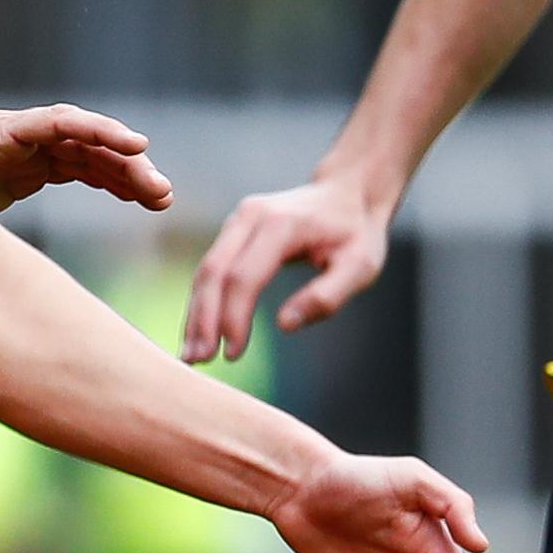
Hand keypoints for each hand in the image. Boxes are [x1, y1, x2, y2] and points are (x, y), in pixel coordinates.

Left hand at [0, 106, 169, 241]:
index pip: (58, 124)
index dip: (98, 131)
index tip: (137, 145)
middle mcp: (16, 136)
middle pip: (82, 140)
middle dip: (124, 161)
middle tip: (161, 191)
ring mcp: (24, 153)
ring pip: (86, 156)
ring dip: (124, 174)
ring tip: (161, 198)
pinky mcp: (25, 173)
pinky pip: (77, 171)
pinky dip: (107, 182)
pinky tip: (135, 198)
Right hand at [181, 177, 391, 363]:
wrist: (348, 190)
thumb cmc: (356, 232)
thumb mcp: (361, 266)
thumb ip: (326, 296)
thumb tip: (284, 325)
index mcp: (281, 224)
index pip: (244, 276)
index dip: (234, 318)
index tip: (233, 355)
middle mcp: (251, 216)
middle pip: (214, 272)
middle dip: (203, 320)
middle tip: (197, 361)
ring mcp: (238, 220)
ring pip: (206, 270)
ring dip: (196, 313)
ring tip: (191, 354)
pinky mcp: (234, 230)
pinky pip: (211, 267)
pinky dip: (203, 301)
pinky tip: (200, 330)